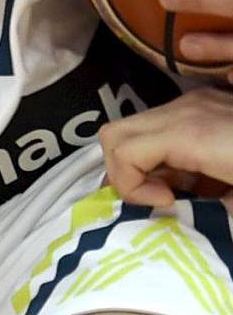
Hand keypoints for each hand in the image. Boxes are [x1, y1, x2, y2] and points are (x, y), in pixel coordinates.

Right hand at [101, 89, 232, 208]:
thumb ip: (198, 207)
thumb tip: (175, 213)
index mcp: (192, 135)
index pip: (123, 153)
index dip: (130, 187)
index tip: (166, 202)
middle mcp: (183, 110)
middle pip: (113, 135)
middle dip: (121, 172)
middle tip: (153, 195)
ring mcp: (190, 102)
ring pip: (131, 127)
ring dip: (138, 161)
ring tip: (174, 184)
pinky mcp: (201, 101)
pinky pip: (158, 123)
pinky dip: (159, 149)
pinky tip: (192, 169)